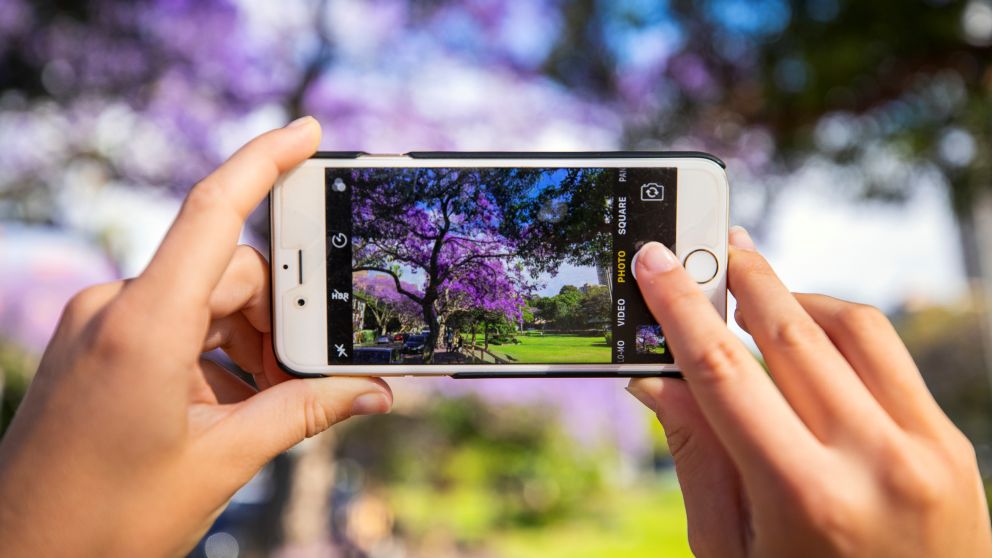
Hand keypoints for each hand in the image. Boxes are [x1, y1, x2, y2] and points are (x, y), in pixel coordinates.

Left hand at [0, 117, 392, 556]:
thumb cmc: (106, 520)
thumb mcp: (223, 462)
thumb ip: (304, 414)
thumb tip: (372, 392)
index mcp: (142, 327)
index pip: (212, 212)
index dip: (264, 160)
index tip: (307, 133)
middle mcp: (114, 308)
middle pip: (229, 272)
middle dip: (280, 318)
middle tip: (314, 374)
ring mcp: (101, 324)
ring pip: (206, 300)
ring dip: (250, 343)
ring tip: (264, 409)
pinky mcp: (98, 343)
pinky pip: (177, 323)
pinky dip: (217, 354)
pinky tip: (231, 408)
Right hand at [627, 228, 990, 556]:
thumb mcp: (731, 549)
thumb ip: (697, 455)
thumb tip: (654, 377)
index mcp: (806, 500)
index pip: (725, 375)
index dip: (680, 311)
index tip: (655, 262)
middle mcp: (875, 464)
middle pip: (791, 334)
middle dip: (742, 277)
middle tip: (712, 244)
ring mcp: (926, 450)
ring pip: (851, 328)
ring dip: (794, 297)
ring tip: (754, 294)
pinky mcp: (951, 445)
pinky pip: (890, 357)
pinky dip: (840, 330)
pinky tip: (807, 336)